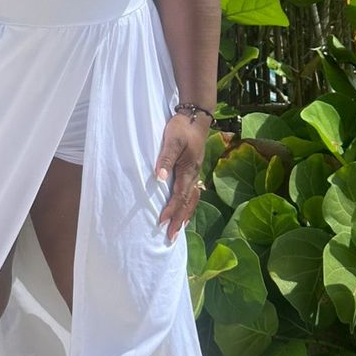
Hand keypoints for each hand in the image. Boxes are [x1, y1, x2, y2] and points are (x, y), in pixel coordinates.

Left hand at [154, 113, 209, 243]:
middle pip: (187, 203)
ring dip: (185, 215)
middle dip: (178, 220)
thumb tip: (160, 178)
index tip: (162, 222)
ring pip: (192, 200)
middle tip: (170, 238)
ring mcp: (196, 173)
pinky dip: (189, 205)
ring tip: (178, 229)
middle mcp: (194, 175)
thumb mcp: (172, 141)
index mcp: (189, 170)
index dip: (171, 210)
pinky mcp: (194, 170)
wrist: (196, 117)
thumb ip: (166, 160)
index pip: (179, 196)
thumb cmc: (182, 128)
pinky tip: (185, 210)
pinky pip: (193, 193)